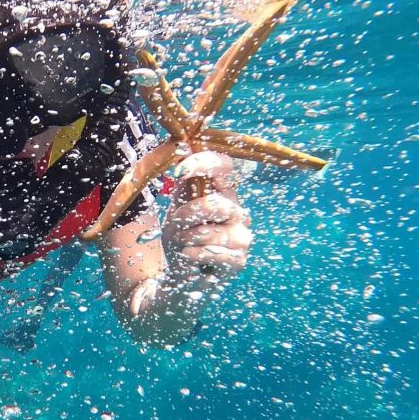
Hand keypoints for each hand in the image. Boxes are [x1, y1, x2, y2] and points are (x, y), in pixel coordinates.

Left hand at [161, 152, 252, 279]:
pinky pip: (213, 254)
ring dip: (187, 238)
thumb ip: (184, 182)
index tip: (178, 171)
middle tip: (177, 223)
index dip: (204, 163)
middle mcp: (236, 209)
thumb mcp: (177, 205)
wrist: (181, 271)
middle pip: (216, 203)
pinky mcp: (239, 260)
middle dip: (187, 215)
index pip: (225, 166)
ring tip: (183, 243)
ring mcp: (241, 235)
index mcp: (222, 191)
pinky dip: (193, 255)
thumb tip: (183, 149)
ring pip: (212, 232)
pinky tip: (188, 255)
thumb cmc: (182, 234)